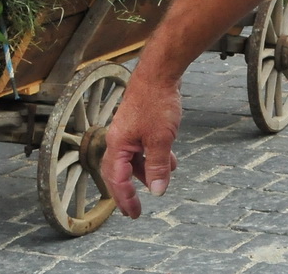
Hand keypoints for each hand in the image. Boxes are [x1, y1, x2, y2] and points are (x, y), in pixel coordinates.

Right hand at [102, 71, 182, 218]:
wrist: (160, 73)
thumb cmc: (156, 102)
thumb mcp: (161, 139)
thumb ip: (158, 166)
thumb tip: (157, 191)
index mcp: (118, 145)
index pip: (117, 180)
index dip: (125, 199)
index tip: (134, 214)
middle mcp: (118, 139)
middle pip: (119, 172)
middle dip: (127, 191)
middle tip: (134, 209)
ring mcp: (128, 130)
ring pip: (133, 158)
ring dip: (145, 171)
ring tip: (160, 180)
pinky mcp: (139, 122)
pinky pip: (142, 147)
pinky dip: (152, 156)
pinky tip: (169, 159)